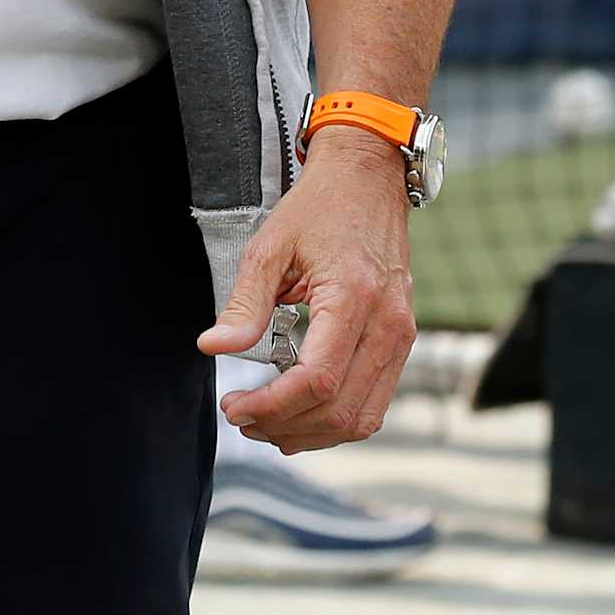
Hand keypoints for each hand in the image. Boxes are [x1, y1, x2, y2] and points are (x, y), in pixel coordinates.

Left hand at [197, 129, 414, 454]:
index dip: (271, 406)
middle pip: (339, 409)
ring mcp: (401, 336)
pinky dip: (336, 419)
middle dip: (285, 427)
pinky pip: (375, 401)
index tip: (233, 406)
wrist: (367, 181)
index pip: (316, 380)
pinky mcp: (401, 341)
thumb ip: (245, 303)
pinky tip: (300, 416)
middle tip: (241, 419)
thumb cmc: (317, 209)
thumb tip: (213, 348)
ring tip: (265, 424)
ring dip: (311, 433)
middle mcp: (387, 326)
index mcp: (353, 299)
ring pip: (362, 417)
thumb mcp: (270, 246)